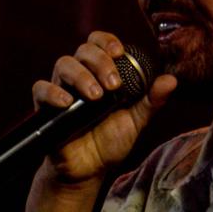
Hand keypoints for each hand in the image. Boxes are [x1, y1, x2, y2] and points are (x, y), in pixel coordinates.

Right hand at [32, 32, 178, 185]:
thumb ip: (151, 101)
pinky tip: (67, 102)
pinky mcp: (46, 108)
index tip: (119, 52)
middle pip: (83, 50)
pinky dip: (52, 91)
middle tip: (113, 85)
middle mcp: (80, 76)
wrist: (89, 170)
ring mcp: (62, 90)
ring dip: (81, 75)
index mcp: (100, 73)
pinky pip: (40, 89)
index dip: (107, 41)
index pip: (99, 43)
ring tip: (96, 96)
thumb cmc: (111, 141)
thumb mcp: (136, 121)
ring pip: (63, 64)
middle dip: (100, 62)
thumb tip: (171, 80)